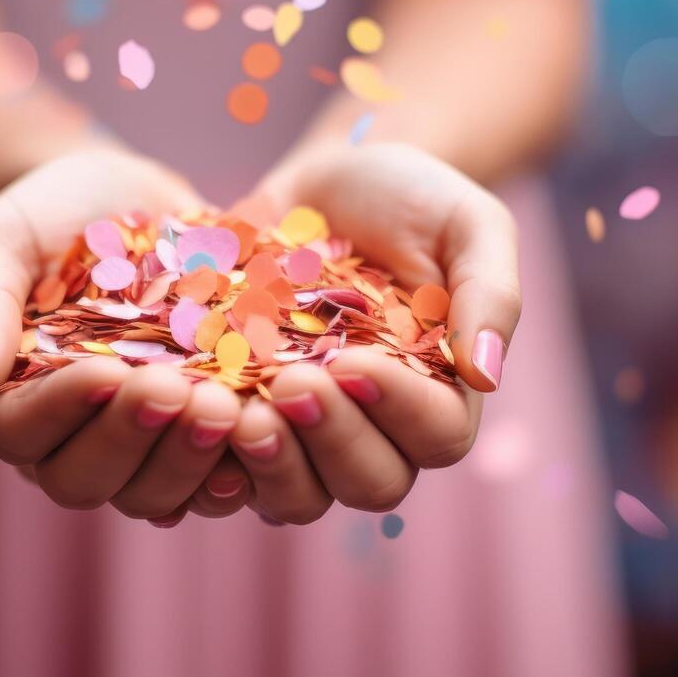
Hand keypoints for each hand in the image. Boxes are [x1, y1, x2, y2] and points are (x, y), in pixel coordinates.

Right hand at [0, 147, 252, 522]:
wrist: (128, 199)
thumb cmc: (50, 215)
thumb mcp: (2, 237)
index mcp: (11, 400)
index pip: (19, 434)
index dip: (61, 412)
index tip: (104, 371)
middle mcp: (72, 439)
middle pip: (86, 481)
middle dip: (133, 440)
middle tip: (179, 391)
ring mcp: (140, 446)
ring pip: (154, 493)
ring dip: (190, 460)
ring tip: (229, 407)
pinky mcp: (198, 436)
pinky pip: (217, 477)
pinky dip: (243, 463)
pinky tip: (266, 428)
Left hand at [227, 142, 520, 523]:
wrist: (330, 180)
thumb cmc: (412, 199)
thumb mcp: (468, 223)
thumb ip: (491, 291)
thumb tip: (488, 374)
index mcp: (442, 393)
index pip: (435, 436)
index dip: (396, 409)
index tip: (353, 359)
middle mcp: (378, 429)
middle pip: (369, 484)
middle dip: (330, 439)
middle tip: (290, 381)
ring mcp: (305, 433)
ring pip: (297, 496)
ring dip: (268, 463)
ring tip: (234, 408)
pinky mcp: (244, 417)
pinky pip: (225, 470)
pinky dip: (205, 456)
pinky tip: (185, 411)